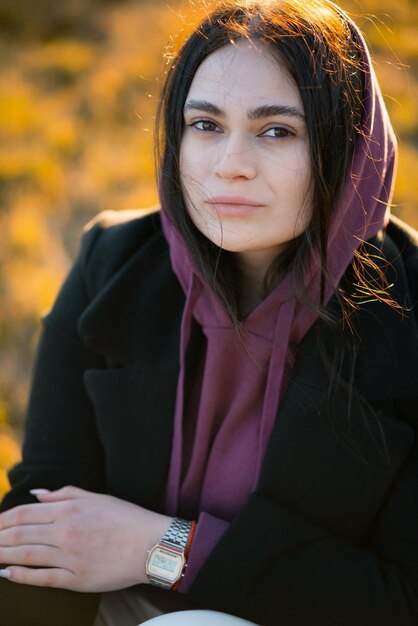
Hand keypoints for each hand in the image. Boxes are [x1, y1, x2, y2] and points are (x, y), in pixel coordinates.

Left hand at [0, 486, 172, 591]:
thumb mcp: (95, 497)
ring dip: (3, 554)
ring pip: (26, 555)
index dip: (3, 519)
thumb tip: (37, 494)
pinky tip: (7, 573)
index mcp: (69, 510)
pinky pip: (41, 579)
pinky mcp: (76, 580)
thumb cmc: (125, 517)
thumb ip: (64, 493)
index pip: (24, 513)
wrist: (150, 544)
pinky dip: (20, 576)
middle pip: (19, 534)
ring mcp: (69, 558)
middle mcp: (65, 533)